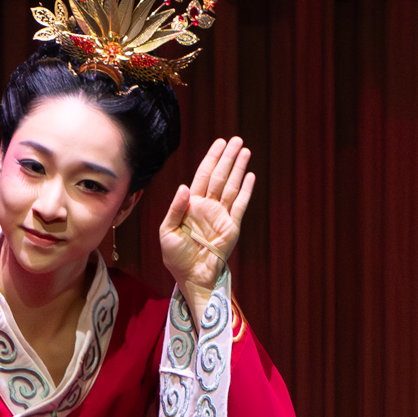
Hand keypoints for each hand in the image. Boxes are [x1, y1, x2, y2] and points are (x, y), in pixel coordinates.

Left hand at [155, 135, 256, 299]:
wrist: (192, 276)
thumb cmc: (176, 256)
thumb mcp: (167, 231)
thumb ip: (175, 208)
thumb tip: (184, 186)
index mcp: (191, 205)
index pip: (203, 175)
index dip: (211, 158)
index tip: (220, 143)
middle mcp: (208, 206)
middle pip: (220, 176)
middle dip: (228, 157)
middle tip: (237, 139)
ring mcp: (222, 215)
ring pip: (231, 186)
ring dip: (238, 168)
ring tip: (245, 151)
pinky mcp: (233, 226)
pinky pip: (240, 204)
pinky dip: (245, 190)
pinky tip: (250, 175)